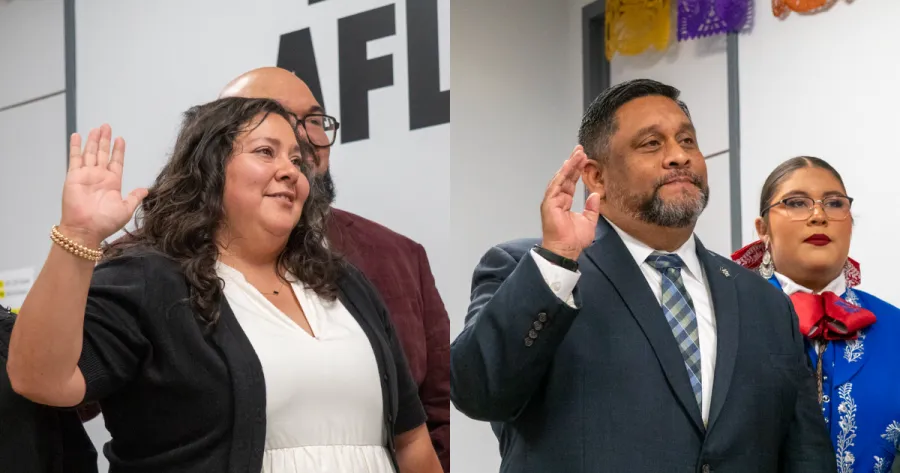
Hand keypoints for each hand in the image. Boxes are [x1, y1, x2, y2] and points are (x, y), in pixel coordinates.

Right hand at [59, 125, 147, 246]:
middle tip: (107, 126)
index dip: (118, 151)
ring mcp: (86, 175)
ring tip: (97, 128)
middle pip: (103, 154)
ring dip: (94, 140)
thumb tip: (146, 190)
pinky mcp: (73, 176)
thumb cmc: (105, 222)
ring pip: (91, 153)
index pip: (116, 162)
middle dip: (105, 140)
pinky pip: (75, 158)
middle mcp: (99, 177)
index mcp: (113, 183)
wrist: (85, 230)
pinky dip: (75, 146)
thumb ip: (135, 197)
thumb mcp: (126, 209)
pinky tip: (77, 136)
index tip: (121, 139)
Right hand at [540, 146, 600, 259]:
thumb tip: (595, 195)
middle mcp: (557, 198)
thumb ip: (592, 208)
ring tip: (577, 154)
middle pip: (565, 176)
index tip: (584, 158)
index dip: (577, 170)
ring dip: (569, 165)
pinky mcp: (549, 203)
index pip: (571, 182)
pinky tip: (569, 166)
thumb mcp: (589, 221)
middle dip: (573, 163)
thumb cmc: (574, 239)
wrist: (566, 250)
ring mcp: (552, 200)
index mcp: (564, 202)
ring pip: (561, 178)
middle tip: (580, 150)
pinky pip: (556, 185)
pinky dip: (562, 175)